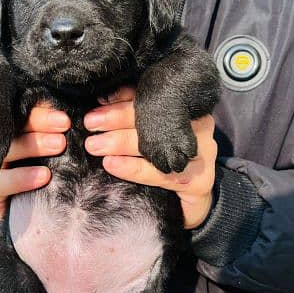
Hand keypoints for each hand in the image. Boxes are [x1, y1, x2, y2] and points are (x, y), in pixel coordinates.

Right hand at [0, 102, 69, 219]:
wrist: (33, 214)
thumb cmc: (46, 172)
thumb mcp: (52, 150)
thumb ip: (57, 132)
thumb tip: (76, 114)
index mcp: (12, 128)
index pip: (23, 112)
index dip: (42, 113)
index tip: (65, 119)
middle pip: (13, 126)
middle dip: (40, 125)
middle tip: (64, 128)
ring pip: (7, 150)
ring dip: (33, 145)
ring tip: (59, 146)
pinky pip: (3, 183)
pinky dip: (23, 178)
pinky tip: (44, 175)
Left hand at [83, 87, 216, 228]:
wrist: (195, 196)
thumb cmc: (170, 157)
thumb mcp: (156, 131)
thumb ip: (137, 114)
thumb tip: (103, 99)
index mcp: (188, 107)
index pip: (153, 96)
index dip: (123, 99)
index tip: (97, 103)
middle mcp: (200, 126)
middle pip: (153, 119)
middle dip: (116, 120)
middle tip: (90, 124)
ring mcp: (202, 153)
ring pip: (154, 145)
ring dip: (119, 143)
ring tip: (95, 145)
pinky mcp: (198, 180)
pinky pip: (158, 173)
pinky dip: (132, 168)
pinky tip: (111, 164)